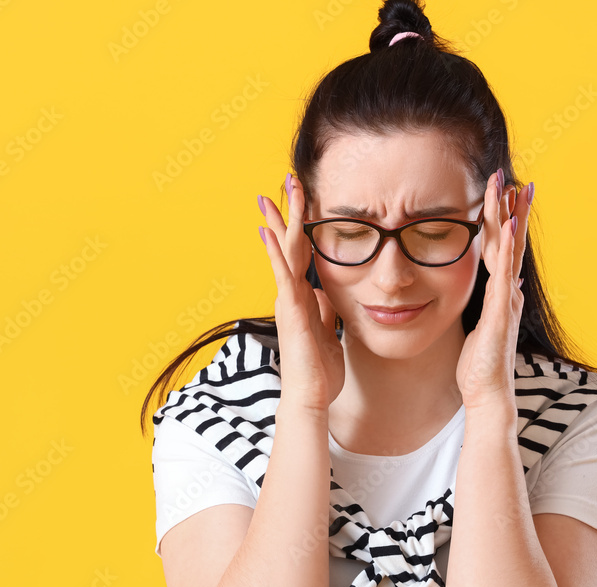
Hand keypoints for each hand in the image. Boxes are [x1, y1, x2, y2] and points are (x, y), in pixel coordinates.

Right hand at [258, 174, 344, 411]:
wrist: (313, 396)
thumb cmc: (321, 371)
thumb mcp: (330, 332)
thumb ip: (325, 310)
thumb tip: (325, 291)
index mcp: (304, 297)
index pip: (302, 253)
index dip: (300, 226)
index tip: (301, 202)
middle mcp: (292, 293)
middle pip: (290, 244)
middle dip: (288, 211)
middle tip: (288, 179)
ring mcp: (288, 300)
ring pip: (285, 251)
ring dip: (281, 220)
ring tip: (276, 191)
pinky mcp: (289, 310)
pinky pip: (282, 274)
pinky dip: (274, 251)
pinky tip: (266, 230)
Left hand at [455, 169, 531, 409]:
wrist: (487, 393)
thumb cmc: (479, 364)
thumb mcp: (479, 326)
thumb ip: (489, 304)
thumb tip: (504, 286)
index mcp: (500, 293)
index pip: (502, 248)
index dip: (503, 221)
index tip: (503, 193)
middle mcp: (508, 291)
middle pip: (511, 242)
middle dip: (511, 209)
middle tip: (513, 177)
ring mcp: (507, 299)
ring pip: (510, 251)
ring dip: (511, 219)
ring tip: (514, 189)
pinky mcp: (501, 312)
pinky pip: (503, 274)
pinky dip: (506, 250)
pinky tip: (508, 229)